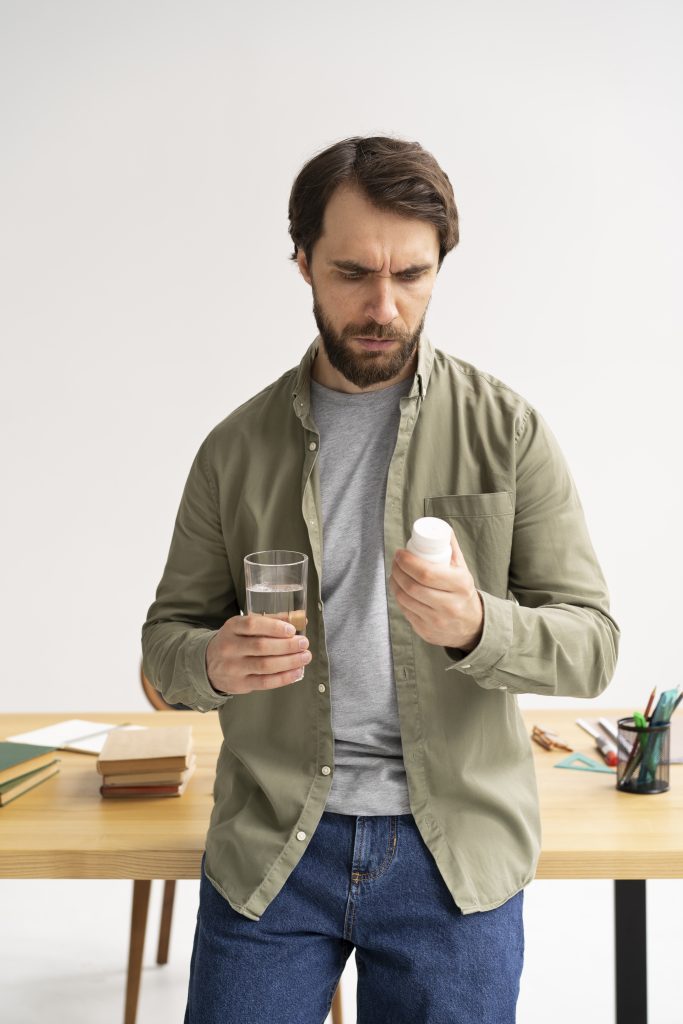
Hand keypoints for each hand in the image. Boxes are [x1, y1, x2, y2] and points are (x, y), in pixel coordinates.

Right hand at [206, 613, 311, 694]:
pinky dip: (284, 677)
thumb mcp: (244, 626)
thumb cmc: (234, 641)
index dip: (274, 627)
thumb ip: (270, 621)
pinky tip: (296, 671)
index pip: (252, 625)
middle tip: (304, 643)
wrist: (208, 664)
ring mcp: (233, 667)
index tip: (292, 629)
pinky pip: (265, 682)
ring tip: (305, 656)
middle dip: (287, 645)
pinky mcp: (240, 684)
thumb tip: (299, 618)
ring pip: (265, 665)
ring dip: (289, 661)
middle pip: (262, 646)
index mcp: (232, 628)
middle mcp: (230, 647)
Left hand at [389, 528, 483, 651]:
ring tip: (395, 572)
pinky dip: (399, 598)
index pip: (426, 573)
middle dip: (398, 570)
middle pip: (412, 586)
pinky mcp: (426, 632)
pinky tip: (399, 589)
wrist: (472, 626)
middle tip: (396, 561)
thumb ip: (452, 548)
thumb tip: (441, 528)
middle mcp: (449, 606)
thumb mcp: (462, 570)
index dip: (407, 562)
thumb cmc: (463, 592)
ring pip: (405, 599)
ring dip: (394, 583)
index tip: (400, 553)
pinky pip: (405, 612)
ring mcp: (437, 621)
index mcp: (460, 586)